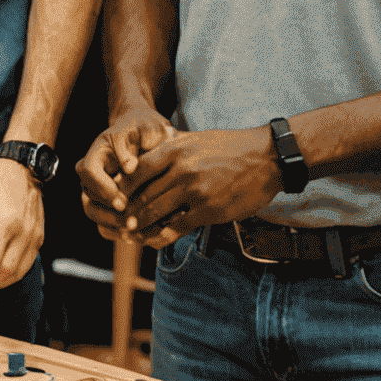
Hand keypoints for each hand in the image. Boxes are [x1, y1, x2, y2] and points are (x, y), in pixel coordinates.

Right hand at [77, 105, 175, 243]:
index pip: (88, 171)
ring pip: (92, 211)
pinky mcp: (107, 201)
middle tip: (130, 221)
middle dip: (107, 212)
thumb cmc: (147, 129)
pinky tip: (134, 236)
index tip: (122, 201)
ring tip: (133, 231)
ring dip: (110, 224)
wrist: (148, 134)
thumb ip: (134, 145)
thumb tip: (129, 166)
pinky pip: (103, 221)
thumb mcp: (144, 128)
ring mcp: (98, 187)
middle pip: (87, 196)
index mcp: (98, 152)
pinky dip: (115, 231)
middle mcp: (93, 171)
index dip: (102, 188)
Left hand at [116, 127, 281, 242]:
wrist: (266, 158)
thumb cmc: (229, 147)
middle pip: (143, 194)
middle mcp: (181, 170)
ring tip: (130, 232)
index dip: (122, 186)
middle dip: (127, 210)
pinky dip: (162, 236)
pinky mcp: (210, 211)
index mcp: (174, 151)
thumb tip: (143, 159)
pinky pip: (178, 227)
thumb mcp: (194, 140)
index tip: (114, 196)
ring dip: (140, 225)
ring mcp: (195, 192)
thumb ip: (169, 150)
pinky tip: (153, 240)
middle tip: (117, 220)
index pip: (137, 170)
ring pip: (156, 212)